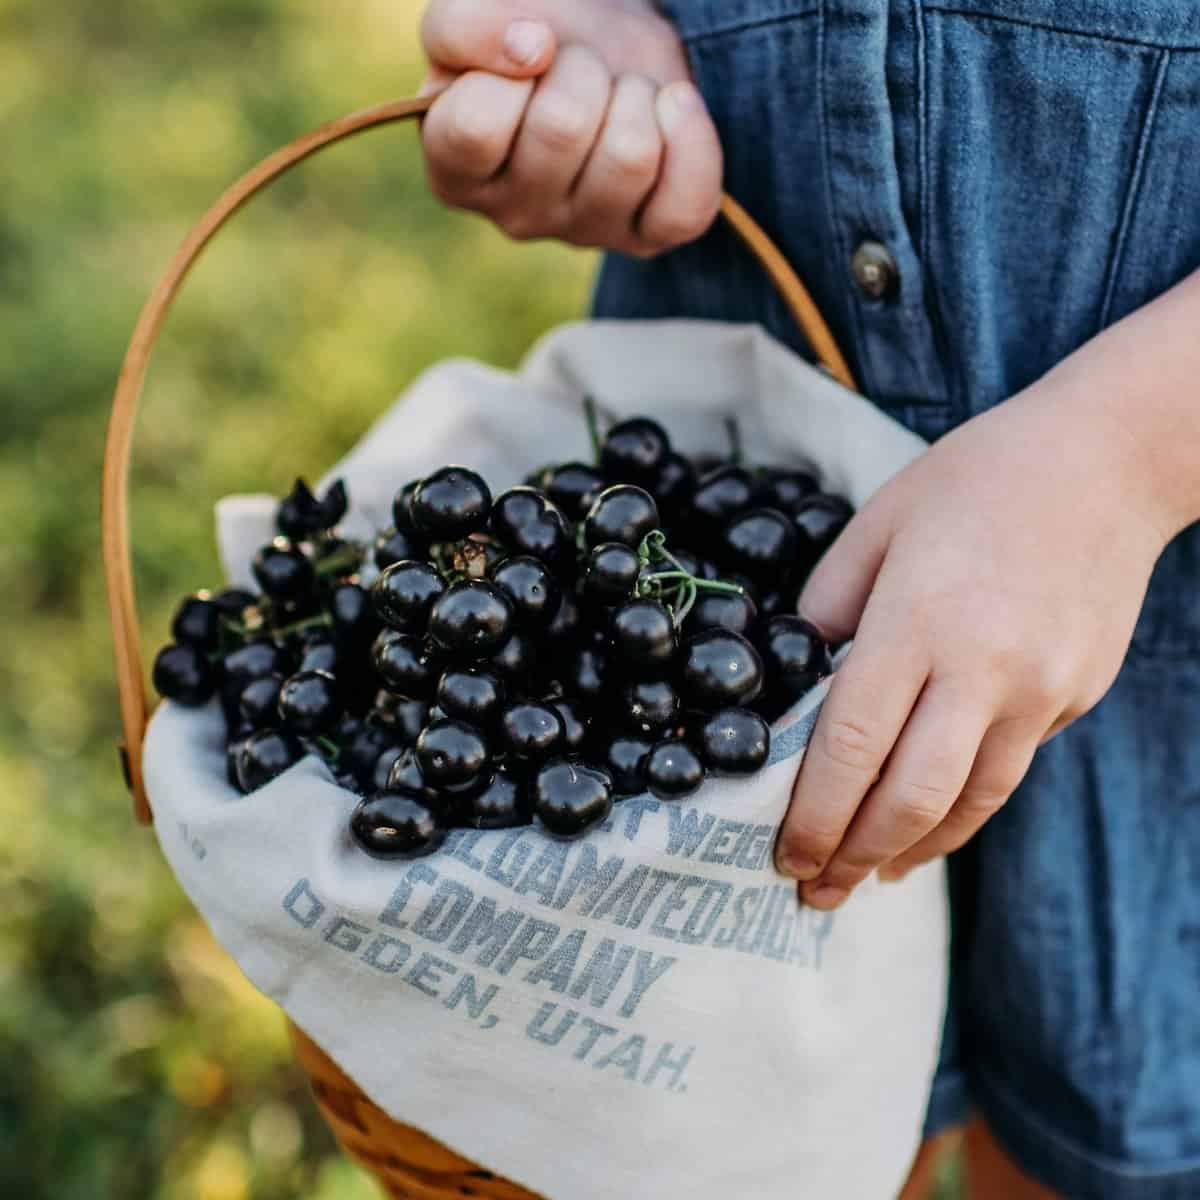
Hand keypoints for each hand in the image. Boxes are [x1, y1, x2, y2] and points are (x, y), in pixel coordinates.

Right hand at [418, 0, 721, 254]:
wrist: (606, 47)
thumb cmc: (532, 37)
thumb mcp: (477, 15)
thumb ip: (463, 29)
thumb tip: (528, 50)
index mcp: (457, 172)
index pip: (478, 125)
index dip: (509, 66)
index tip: (525, 53)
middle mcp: (514, 217)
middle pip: (563, 129)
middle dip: (582, 69)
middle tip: (579, 69)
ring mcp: (584, 234)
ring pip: (629, 156)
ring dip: (634, 95)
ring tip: (618, 92)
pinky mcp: (647, 238)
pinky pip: (685, 204)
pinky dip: (691, 137)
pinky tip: (672, 108)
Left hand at [774, 376, 1173, 907]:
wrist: (1108, 460)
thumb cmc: (977, 478)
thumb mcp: (878, 523)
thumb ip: (828, 607)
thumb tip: (798, 681)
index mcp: (917, 621)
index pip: (850, 746)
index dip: (811, 814)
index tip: (782, 854)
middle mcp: (983, 669)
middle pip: (910, 797)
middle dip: (853, 855)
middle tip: (812, 889)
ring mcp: (1040, 690)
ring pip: (969, 803)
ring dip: (910, 852)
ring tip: (866, 879)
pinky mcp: (1074, 696)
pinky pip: (1007, 770)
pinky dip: (962, 813)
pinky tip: (929, 830)